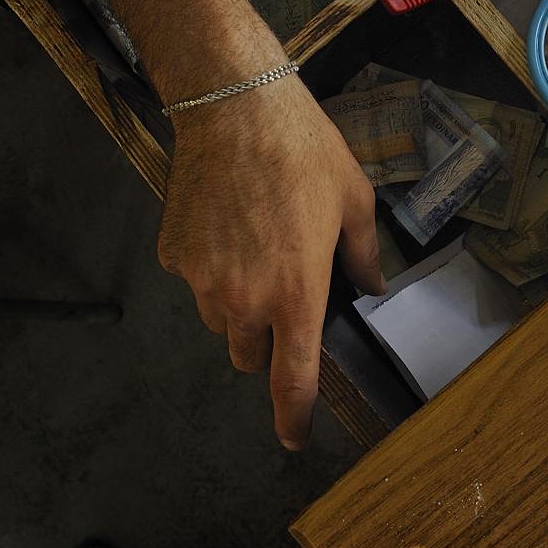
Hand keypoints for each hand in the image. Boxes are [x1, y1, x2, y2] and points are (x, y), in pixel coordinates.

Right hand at [157, 74, 384, 448]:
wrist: (235, 109)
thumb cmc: (303, 153)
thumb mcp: (353, 202)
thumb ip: (362, 256)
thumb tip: (374, 286)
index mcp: (297, 294)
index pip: (292, 379)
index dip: (292, 417)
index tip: (293, 438)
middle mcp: (244, 299)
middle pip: (248, 354)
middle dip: (265, 336)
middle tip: (282, 288)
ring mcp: (202, 280)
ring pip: (217, 319)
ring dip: (235, 302)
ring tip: (255, 243)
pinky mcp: (173, 255)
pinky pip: (193, 280)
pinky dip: (209, 265)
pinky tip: (226, 222)